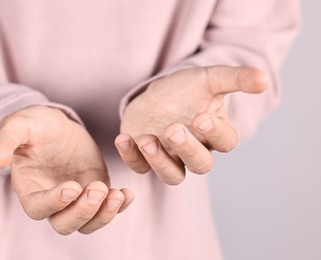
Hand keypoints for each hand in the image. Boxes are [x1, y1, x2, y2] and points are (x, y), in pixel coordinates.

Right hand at [0, 105, 133, 234]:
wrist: (56, 124)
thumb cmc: (34, 125)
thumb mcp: (18, 125)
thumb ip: (5, 140)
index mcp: (30, 188)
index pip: (38, 208)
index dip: (55, 203)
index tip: (72, 187)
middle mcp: (53, 200)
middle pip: (65, 224)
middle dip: (83, 212)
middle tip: (98, 189)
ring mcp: (76, 198)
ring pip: (88, 223)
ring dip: (104, 214)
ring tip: (118, 194)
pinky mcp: (95, 189)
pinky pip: (108, 207)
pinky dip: (120, 206)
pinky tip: (128, 193)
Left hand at [115, 66, 267, 184]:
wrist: (156, 93)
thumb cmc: (186, 89)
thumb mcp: (209, 78)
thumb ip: (236, 79)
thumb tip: (264, 80)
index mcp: (215, 134)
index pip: (225, 142)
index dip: (216, 133)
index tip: (202, 116)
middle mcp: (194, 151)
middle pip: (200, 165)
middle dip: (188, 149)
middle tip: (174, 128)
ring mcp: (169, 157)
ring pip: (172, 176)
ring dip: (159, 161)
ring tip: (147, 139)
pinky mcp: (144, 157)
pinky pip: (140, 167)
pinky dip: (131, 156)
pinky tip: (124, 138)